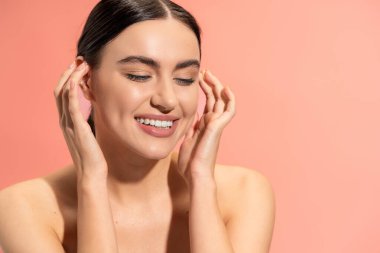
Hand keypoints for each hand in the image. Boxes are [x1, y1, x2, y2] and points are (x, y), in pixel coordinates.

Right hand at [54, 58, 107, 181]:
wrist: (92, 172)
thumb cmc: (93, 155)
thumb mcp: (88, 134)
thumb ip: (86, 122)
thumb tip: (94, 110)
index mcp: (67, 121)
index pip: (63, 94)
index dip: (68, 78)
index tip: (79, 67)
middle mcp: (64, 121)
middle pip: (60, 90)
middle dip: (68, 73)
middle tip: (79, 60)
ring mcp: (68, 124)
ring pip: (64, 94)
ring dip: (72, 77)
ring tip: (82, 64)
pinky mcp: (77, 128)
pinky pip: (72, 105)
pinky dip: (73, 90)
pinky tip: (78, 79)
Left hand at [177, 70, 235, 185]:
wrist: (195, 175)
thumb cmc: (191, 163)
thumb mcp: (187, 140)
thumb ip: (190, 128)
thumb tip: (189, 119)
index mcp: (205, 125)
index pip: (208, 102)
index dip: (205, 89)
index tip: (198, 78)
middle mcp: (213, 123)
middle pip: (215, 98)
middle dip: (210, 83)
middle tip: (204, 71)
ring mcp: (217, 125)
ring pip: (222, 100)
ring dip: (217, 86)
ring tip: (209, 74)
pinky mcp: (218, 127)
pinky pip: (229, 110)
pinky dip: (230, 98)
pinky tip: (225, 88)